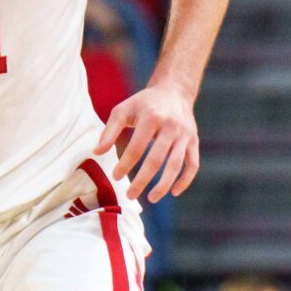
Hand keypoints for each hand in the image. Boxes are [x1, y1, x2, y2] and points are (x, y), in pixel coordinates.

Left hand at [97, 83, 199, 201]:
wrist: (174, 91)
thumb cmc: (144, 103)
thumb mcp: (123, 110)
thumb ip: (109, 131)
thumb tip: (97, 153)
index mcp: (151, 117)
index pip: (137, 147)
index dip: (126, 165)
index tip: (116, 177)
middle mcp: (171, 126)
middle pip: (156, 159)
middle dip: (142, 180)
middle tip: (130, 196)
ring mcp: (185, 134)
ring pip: (176, 165)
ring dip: (164, 185)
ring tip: (151, 199)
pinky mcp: (193, 141)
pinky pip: (192, 164)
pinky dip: (185, 180)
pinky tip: (174, 192)